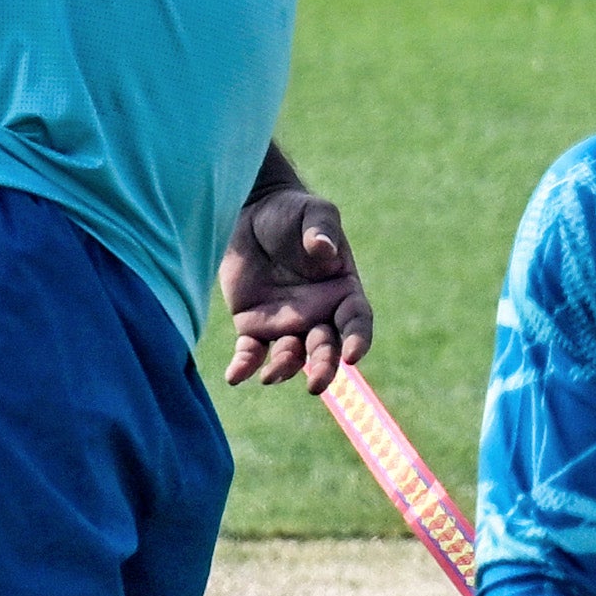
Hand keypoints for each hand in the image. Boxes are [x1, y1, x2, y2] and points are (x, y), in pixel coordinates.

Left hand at [222, 182, 369, 388]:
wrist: (250, 211)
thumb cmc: (291, 210)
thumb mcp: (314, 212)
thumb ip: (322, 230)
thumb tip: (324, 249)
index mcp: (342, 290)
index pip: (357, 321)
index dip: (358, 339)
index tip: (353, 355)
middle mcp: (318, 313)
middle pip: (326, 347)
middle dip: (323, 367)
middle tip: (315, 385)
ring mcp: (285, 322)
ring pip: (291, 356)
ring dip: (284, 369)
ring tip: (270, 376)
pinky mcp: (252, 324)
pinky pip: (251, 352)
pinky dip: (245, 366)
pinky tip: (236, 376)